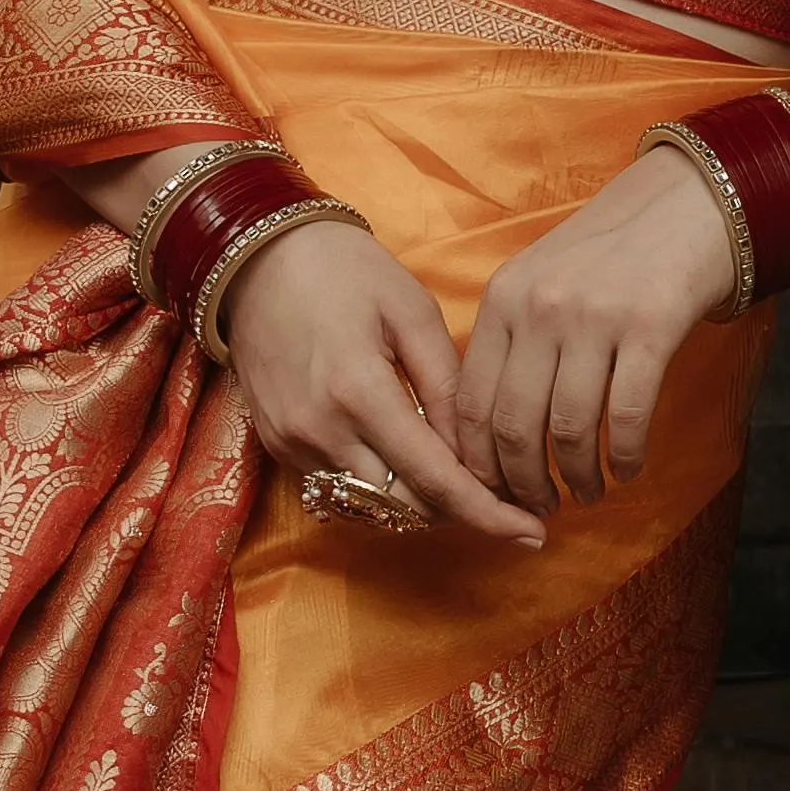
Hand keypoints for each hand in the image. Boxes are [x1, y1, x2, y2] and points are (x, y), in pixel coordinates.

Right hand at [220, 215, 540, 547]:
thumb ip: (449, 387)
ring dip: (420, 504)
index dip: (488, 514)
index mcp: (360, 392)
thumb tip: (479, 454)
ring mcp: (292, 444)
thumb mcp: (413, 313)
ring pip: (371, 508)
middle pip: (405, 508)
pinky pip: (339, 490)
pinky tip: (407, 461)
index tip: (532, 532)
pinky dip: (379, 488)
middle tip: (503, 494)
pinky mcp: (276, 447)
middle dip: (459, 511)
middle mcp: (320, 430)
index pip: (436, 480)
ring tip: (459, 477)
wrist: (257, 258)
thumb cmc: (345, 271)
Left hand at [446, 146, 745, 521]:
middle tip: (542, 508)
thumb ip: (514, 341)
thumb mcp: (543, 281)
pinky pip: (627, 415)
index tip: (495, 492)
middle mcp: (540, 307)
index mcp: (503, 299)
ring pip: (569, 428)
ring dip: (578, 477)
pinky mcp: (651, 326)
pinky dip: (626, 456)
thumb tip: (494, 435)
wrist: (691, 201)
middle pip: (514, 424)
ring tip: (589, 494)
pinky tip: (629, 469)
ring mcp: (595, 316)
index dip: (478, 462)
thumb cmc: (615, 251)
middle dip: (525, 483)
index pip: (470, 401)